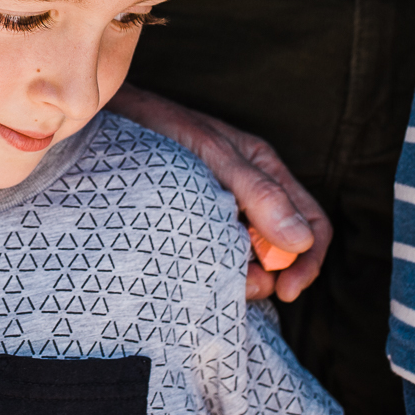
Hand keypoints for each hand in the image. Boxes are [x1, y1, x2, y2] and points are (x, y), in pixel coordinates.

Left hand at [106, 84, 330, 301]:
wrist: (102, 123)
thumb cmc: (157, 126)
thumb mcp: (211, 154)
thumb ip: (256, 192)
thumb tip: (299, 242)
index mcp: (265, 171)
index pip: (312, 224)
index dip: (307, 262)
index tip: (285, 291)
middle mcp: (249, 193)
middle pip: (284, 249)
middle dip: (272, 276)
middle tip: (243, 288)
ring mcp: (221, 210)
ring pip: (250, 259)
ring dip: (241, 276)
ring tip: (212, 276)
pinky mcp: (192, 225)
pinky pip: (216, 257)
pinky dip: (213, 270)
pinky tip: (191, 270)